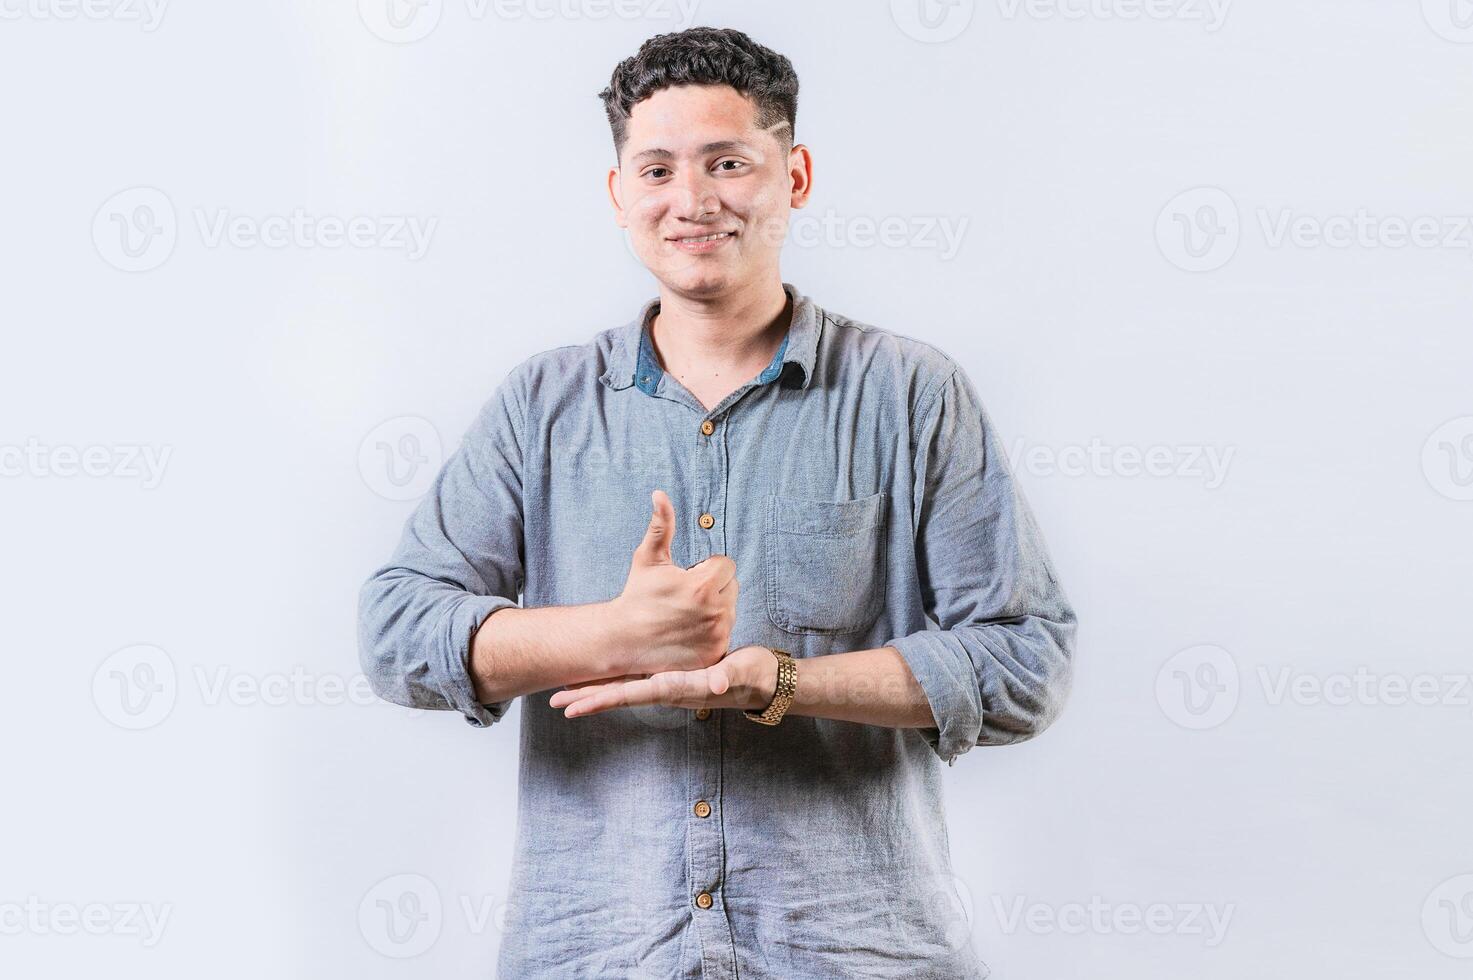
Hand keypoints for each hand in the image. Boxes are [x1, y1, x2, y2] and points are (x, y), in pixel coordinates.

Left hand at [550, 645, 777, 718]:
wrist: (765, 681)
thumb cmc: (754, 674)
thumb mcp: (742, 672)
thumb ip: (729, 677)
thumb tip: (716, 683)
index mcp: (678, 686)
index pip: (632, 694)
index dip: (602, 699)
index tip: (574, 706)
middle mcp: (668, 689)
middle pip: (620, 695)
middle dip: (587, 698)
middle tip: (554, 700)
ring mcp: (669, 686)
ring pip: (625, 689)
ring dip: (596, 691)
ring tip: (567, 691)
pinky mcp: (673, 678)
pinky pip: (637, 681)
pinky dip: (615, 682)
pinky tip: (603, 678)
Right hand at [609, 489, 738, 675]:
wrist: (623, 640)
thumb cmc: (637, 595)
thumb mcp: (648, 558)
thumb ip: (661, 525)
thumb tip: (660, 494)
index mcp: (704, 586)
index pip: (726, 565)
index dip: (705, 569)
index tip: (686, 579)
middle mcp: (716, 612)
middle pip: (731, 587)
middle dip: (713, 588)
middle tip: (684, 598)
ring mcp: (718, 636)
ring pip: (730, 610)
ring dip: (714, 609)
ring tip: (686, 615)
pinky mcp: (715, 654)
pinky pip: (726, 633)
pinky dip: (712, 632)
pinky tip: (689, 632)